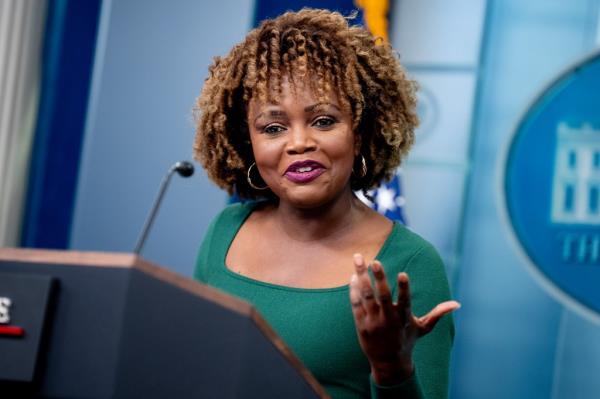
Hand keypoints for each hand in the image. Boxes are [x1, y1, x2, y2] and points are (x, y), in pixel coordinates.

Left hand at [349, 253, 459, 384]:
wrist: (388, 364)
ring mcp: (373, 322)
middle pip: (382, 295)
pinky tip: (353, 276)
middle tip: (375, 261)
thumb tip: (457, 304)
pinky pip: (356, 304)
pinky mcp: (361, 324)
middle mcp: (388, 320)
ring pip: (366, 296)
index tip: (402, 273)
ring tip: (358, 259)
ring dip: (361, 277)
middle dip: (379, 277)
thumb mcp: (423, 328)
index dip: (403, 288)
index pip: (405, 301)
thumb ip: (438, 313)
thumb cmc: (407, 341)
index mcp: (404, 318)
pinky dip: (354, 290)